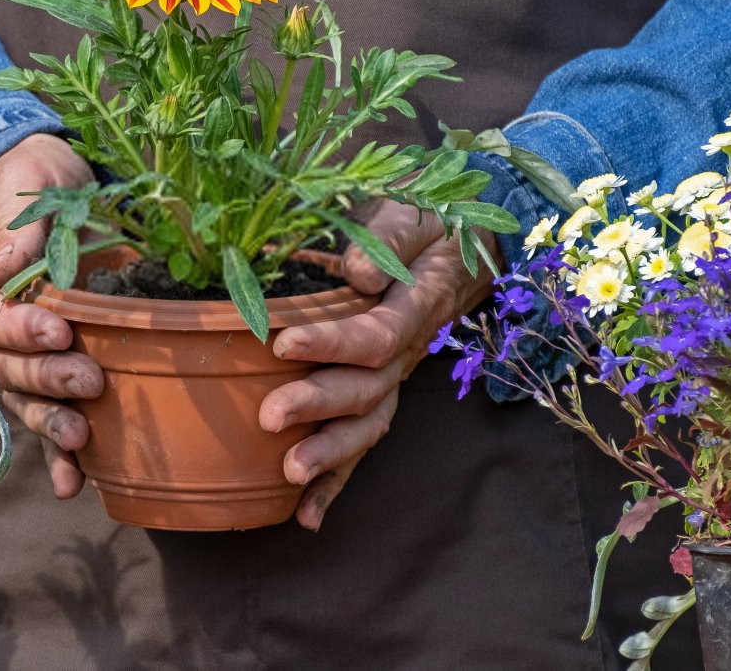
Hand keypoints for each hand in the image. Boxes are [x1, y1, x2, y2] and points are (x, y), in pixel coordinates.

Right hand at [0, 133, 100, 498]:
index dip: (21, 330)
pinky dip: (60, 455)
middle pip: (8, 368)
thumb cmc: (34, 173)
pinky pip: (52, 413)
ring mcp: (27, 349)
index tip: (60, 328)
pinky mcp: (59, 361)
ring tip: (81, 438)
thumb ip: (20, 224)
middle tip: (88, 378)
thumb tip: (10, 266)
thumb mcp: (25, 180)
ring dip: (51, 425)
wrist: (54, 175)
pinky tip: (77, 485)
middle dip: (46, 379)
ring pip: (26, 400)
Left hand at [259, 201, 496, 529]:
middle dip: (318, 406)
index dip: (331, 342)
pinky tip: (305, 517)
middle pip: (367, 391)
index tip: (282, 342)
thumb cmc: (424, 227)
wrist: (460, 251)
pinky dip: (336, 484)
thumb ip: (387, 238)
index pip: (373, 335)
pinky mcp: (378, 395)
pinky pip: (360, 443)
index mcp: (413, 307)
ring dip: (330, 457)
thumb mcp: (412, 214)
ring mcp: (393, 380)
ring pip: (367, 426)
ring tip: (289, 475)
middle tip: (270, 416)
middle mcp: (405, 353)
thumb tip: (356, 273)